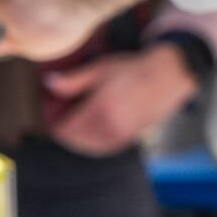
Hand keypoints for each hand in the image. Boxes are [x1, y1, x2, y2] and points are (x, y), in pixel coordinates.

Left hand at [43, 43, 198, 156]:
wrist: (168, 75)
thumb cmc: (134, 69)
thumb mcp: (100, 69)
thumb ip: (73, 80)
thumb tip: (48, 83)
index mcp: (100, 109)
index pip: (66, 129)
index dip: (54, 124)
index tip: (51, 115)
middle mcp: (111, 126)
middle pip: (75, 140)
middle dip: (65, 132)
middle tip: (61, 119)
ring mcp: (122, 134)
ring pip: (90, 147)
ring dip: (78, 139)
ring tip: (74, 126)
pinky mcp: (132, 136)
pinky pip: (105, 148)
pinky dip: (94, 144)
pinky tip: (91, 133)